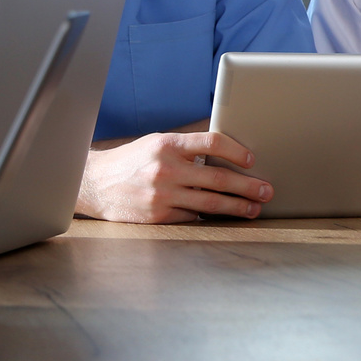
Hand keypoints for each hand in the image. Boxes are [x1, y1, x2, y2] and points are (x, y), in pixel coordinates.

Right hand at [78, 126, 272, 223]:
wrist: (94, 183)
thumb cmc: (132, 161)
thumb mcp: (156, 143)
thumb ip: (187, 148)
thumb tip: (228, 153)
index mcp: (167, 144)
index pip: (212, 142)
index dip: (237, 150)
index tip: (253, 160)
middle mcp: (165, 169)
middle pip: (219, 178)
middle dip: (248, 186)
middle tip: (267, 191)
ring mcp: (161, 194)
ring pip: (210, 202)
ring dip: (237, 207)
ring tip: (254, 209)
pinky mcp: (157, 216)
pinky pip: (192, 217)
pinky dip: (210, 217)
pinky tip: (223, 217)